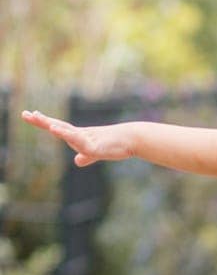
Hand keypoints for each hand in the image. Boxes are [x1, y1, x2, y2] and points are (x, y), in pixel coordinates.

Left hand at [21, 110, 135, 166]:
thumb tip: (77, 161)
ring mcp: (87, 139)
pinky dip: (66, 134)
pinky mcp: (94, 146)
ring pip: (66, 132)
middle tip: (25, 114)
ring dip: (51, 125)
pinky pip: (78, 140)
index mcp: (79, 136)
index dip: (44, 122)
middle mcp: (81, 134)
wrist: (132, 140)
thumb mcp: (97, 152)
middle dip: (41, 121)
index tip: (31, 114)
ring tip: (37, 118)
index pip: (58, 127)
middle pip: (58, 126)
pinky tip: (57, 130)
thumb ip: (85, 157)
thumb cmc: (116, 144)